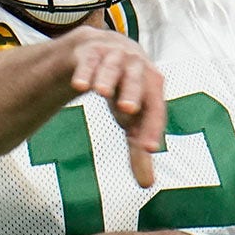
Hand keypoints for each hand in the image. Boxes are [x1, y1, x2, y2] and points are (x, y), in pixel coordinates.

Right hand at [61, 27, 165, 186]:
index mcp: (152, 86)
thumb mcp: (132, 120)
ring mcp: (113, 56)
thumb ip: (138, 148)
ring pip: (113, 65)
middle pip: (138, 79)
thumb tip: (147, 184)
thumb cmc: (125, 91)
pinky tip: (79, 85)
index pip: (155, 108)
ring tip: (99, 91)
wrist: (105, 50)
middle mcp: (136, 67)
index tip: (147, 148)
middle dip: (132, 92)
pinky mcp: (90, 51)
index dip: (152, 127)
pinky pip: (88, 60)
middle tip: (127, 110)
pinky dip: (85, 71)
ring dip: (107, 77)